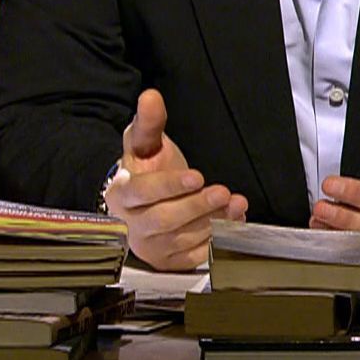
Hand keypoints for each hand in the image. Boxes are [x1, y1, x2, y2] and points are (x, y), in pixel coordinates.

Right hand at [106, 89, 247, 270]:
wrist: (138, 205)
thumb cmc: (143, 171)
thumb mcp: (143, 143)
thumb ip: (149, 122)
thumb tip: (151, 97)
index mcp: (123, 194)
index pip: (143, 192)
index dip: (170, 185)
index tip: (197, 176)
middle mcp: (132, 225)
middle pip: (164, 219)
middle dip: (196, 206)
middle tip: (222, 192)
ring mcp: (150, 247)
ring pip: (183, 238)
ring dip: (213, 222)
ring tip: (236, 204)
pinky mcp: (168, 261)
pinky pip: (194, 256)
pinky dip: (217, 240)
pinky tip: (233, 222)